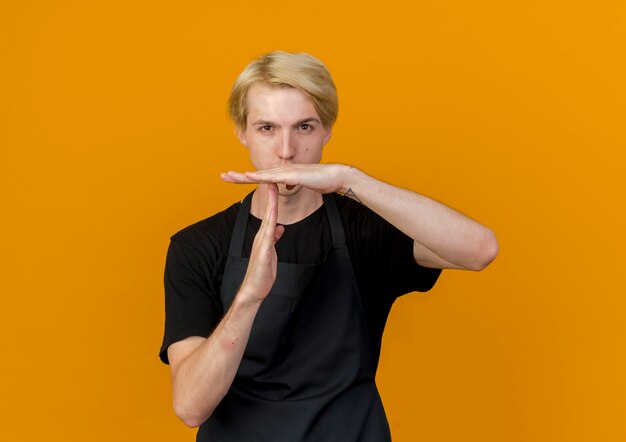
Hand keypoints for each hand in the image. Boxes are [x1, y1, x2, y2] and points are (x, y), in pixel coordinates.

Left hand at [221, 163, 352, 194]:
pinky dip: (261, 177)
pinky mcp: (293, 175)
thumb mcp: (303, 184)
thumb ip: (293, 183)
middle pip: (257, 173)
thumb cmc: (323, 181)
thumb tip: (286, 185)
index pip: (261, 177)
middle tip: (222, 176)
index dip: (246, 177)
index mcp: (284, 174)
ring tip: (230, 176)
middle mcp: (283, 170)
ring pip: (262, 174)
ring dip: (245, 176)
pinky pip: (274, 177)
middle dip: (239, 176)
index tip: (232, 178)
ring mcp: (287, 171)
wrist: (337, 176)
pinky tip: (250, 176)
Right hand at [239, 184, 284, 301]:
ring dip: (270, 204)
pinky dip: (270, 223)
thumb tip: (279, 227)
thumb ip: (275, 238)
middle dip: (270, 194)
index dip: (273, 199)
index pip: (271, 213)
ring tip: (272, 189)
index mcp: (264, 236)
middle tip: (272, 177)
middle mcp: (261, 236)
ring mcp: (261, 243)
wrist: (254, 289)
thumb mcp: (272, 252)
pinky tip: (274, 216)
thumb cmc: (262, 273)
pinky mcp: (263, 251)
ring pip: (267, 219)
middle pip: (268, 211)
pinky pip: (268, 234)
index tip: (276, 184)